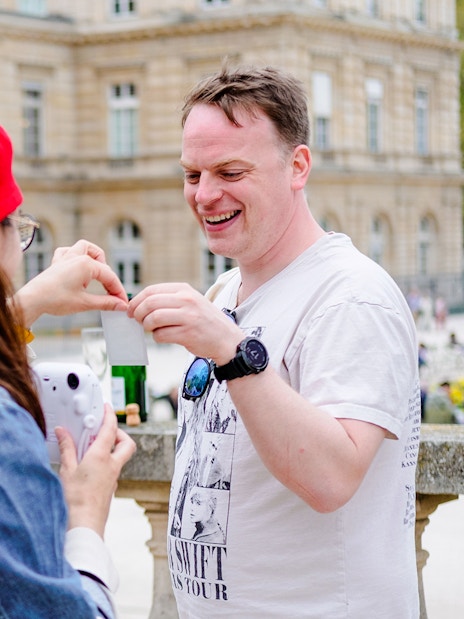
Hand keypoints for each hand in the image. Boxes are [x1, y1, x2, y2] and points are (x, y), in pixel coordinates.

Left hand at [14, 240, 127, 325]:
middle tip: (112, 296)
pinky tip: (77, 267)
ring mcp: (66, 258)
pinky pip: (68, 251)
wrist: (32, 300)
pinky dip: (76, 256)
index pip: (110, 276)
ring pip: (85, 248)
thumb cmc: (55, 299)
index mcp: (86, 264)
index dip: (118, 291)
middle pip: (102, 263)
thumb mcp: (85, 303)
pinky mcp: (57, 263)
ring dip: (95, 258)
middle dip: (109, 279)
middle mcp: (76, 257)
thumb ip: (106, 303)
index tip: (123, 303)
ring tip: (99, 274)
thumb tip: (121, 305)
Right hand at [55, 405, 135, 537]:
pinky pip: (113, 468)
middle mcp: (112, 465)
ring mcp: (114, 477)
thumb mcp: (67, 470)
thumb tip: (62, 432)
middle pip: (126, 442)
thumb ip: (66, 448)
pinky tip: (90, 467)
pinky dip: (105, 462)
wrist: (85, 525)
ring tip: (91, 448)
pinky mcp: (111, 487)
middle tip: (103, 431)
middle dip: (118, 433)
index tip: (106, 408)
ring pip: (120, 456)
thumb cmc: (76, 500)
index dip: (109, 415)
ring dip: (111, 448)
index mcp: (102, 456)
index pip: (110, 429)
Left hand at [128, 282, 243, 364]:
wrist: (227, 339)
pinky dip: (157, 337)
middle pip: (150, 303)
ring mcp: (188, 316)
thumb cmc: (205, 322)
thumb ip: (169, 300)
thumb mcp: (191, 301)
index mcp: (184, 290)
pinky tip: (164, 337)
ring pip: (153, 318)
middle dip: (138, 314)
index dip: (136, 301)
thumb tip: (140, 305)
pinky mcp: (188, 333)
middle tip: (137, 321)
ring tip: (151, 329)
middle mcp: (186, 300)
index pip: (151, 290)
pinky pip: (161, 335)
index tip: (131, 310)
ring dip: (147, 326)